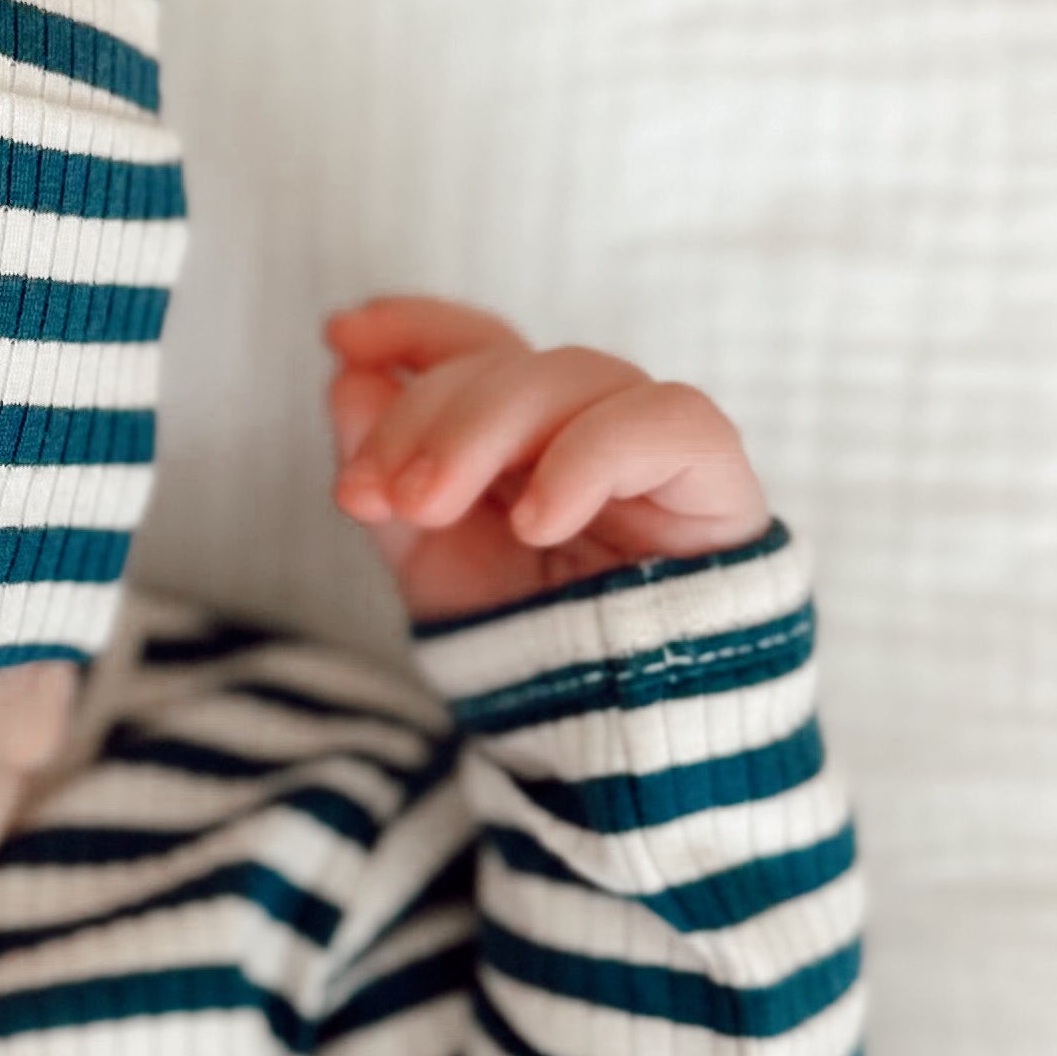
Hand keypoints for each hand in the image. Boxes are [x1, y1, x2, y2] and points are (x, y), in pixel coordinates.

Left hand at [324, 294, 769, 622]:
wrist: (615, 731)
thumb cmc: (529, 637)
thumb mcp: (430, 562)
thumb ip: (387, 478)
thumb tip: (349, 382)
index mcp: (522, 431)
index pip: (475, 342)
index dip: (410, 324)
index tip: (343, 336)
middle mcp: (587, 419)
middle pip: (505, 363)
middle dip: (423, 417)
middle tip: (378, 494)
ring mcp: (651, 440)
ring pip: (572, 374)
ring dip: (481, 432)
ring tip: (429, 508)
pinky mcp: (713, 473)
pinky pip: (661, 423)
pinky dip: (585, 459)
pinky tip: (536, 521)